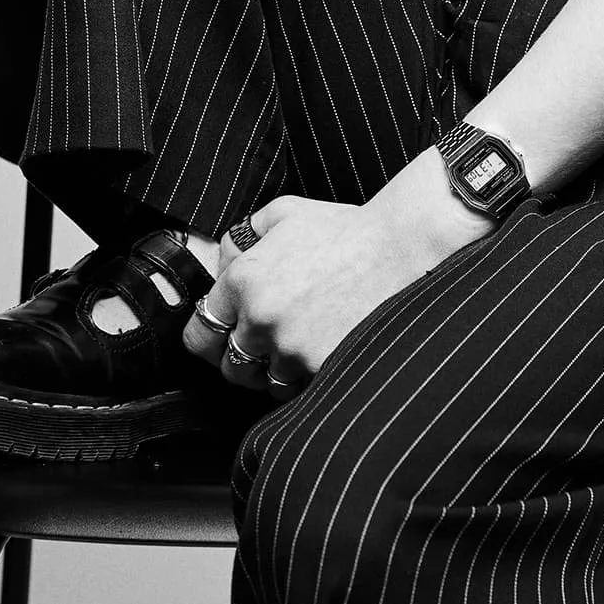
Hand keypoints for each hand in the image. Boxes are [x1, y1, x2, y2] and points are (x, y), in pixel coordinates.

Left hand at [181, 165, 488, 392]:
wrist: (404, 247)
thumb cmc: (345, 228)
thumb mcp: (282, 214)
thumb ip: (240, 240)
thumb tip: (221, 267)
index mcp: (243, 280)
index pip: (200, 331)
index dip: (212, 333)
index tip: (226, 332)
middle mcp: (260, 318)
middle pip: (230, 366)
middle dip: (244, 357)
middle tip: (267, 342)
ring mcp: (292, 347)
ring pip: (267, 381)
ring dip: (279, 369)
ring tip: (303, 343)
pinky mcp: (322, 368)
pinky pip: (301, 389)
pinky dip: (308, 376)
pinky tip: (324, 350)